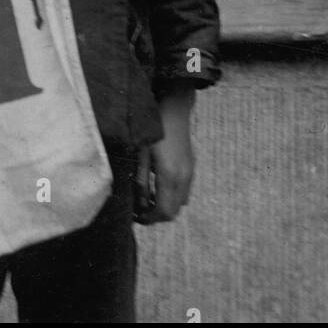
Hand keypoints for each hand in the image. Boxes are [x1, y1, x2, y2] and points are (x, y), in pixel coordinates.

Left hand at [135, 89, 194, 223]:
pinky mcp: (191, 167)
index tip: (136, 217)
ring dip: (165, 205)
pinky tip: (158, 185)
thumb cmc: (153, 129)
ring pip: (180, 202)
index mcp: (170, 175)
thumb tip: (139, 205)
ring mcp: (190, 172)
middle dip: (156, 215)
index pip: (164, 211)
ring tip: (147, 197)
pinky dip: (172, 195)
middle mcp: (184, 177)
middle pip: (173, 211)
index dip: (150, 219)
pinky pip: (184, 191)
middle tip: (139, 210)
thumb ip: (141, 181)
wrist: (174, 109)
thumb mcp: (140, 154)